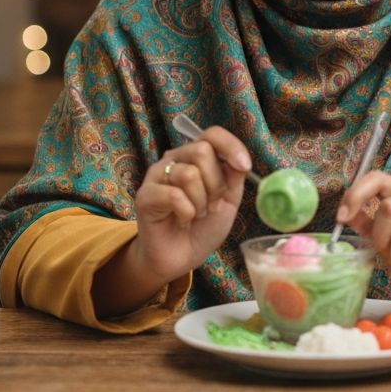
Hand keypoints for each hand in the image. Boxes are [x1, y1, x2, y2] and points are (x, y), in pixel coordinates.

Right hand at [132, 126, 251, 283]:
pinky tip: (182, 220)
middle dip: (215, 183)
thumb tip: (241, 160)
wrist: (181, 257)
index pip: (212, 134)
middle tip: (211, 205)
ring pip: (188, 174)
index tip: (245, 167)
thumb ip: (234, 176)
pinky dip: (186, 212)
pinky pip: (174, 195)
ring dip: (201, 202)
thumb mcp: (228, 199)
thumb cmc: (204, 226)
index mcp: (195, 156)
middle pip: (202, 151)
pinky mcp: (145, 196)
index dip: (231, 146)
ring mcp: (157, 175)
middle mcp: (174, 159)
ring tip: (196, 214)